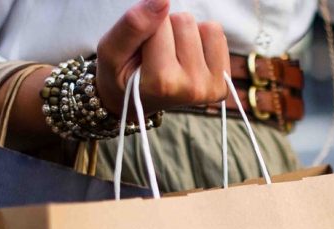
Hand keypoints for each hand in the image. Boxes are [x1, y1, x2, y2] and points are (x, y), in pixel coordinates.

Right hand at [96, 0, 229, 115]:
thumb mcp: (111, 51)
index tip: (140, 51)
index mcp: (162, 83)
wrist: (134, 102)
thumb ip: (133, 25)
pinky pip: (217, 35)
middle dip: (167, 30)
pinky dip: (201, 40)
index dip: (146, 28)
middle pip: (184, 20)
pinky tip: (187, 58)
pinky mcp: (222, 83)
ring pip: (205, 26)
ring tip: (170, 57)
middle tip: (155, 55)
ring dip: (185, 34)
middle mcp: (191, 88)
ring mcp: (210, 87)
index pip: (159, 21)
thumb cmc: (120, 76)